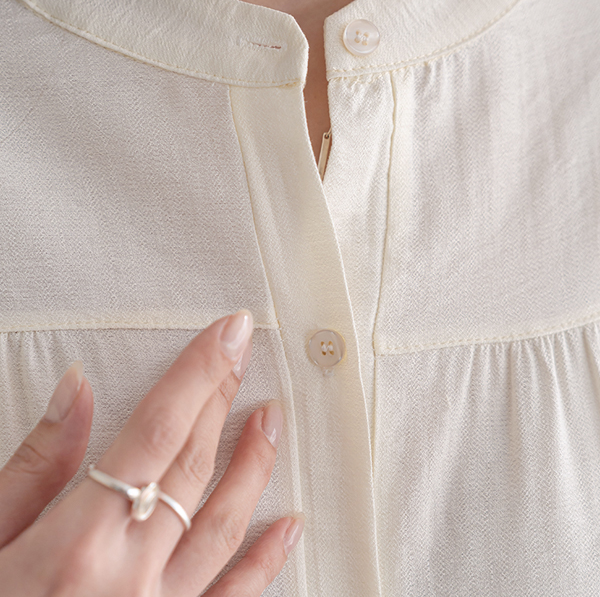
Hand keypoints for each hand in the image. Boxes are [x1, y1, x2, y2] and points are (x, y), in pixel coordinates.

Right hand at [0, 311, 304, 595]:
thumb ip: (36, 463)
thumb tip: (77, 387)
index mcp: (79, 538)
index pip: (158, 428)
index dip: (199, 372)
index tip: (231, 330)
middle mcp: (129, 573)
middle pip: (193, 462)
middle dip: (223, 397)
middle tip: (244, 351)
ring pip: (223, 522)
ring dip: (254, 463)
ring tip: (273, 415)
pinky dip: (266, 560)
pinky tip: (289, 524)